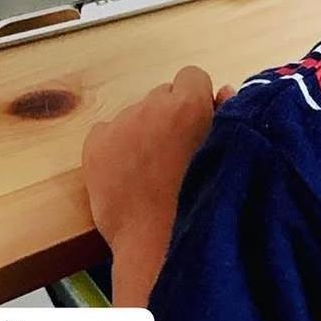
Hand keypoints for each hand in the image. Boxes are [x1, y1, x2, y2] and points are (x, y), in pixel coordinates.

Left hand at [82, 66, 234, 305]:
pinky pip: (105, 131)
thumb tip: (223, 92)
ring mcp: (120, 123)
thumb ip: (226, 115)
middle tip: (174, 151)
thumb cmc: (202, 200)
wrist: (160, 243)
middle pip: (162, 96)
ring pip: (134, 114)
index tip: (196, 124)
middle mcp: (152, 104)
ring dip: (143, 131)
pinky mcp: (95, 144)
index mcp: (188, 103)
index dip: (195, 100)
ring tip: (149, 169)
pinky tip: (124, 172)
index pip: (192, 77)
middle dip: (168, 116)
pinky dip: (113, 146)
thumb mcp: (226, 152)